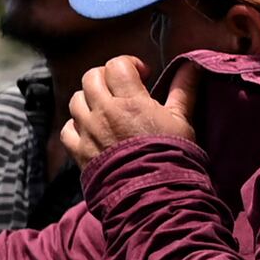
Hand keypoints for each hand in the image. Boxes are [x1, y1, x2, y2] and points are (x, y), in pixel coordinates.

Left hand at [59, 53, 198, 170]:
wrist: (154, 195)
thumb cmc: (173, 156)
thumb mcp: (182, 120)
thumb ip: (183, 89)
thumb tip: (192, 64)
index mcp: (130, 101)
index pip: (117, 65)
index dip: (129, 64)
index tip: (143, 75)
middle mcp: (103, 113)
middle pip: (91, 77)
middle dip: (106, 77)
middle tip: (121, 88)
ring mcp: (88, 132)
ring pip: (76, 100)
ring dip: (89, 99)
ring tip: (107, 108)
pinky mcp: (79, 152)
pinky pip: (67, 129)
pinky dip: (76, 125)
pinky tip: (92, 130)